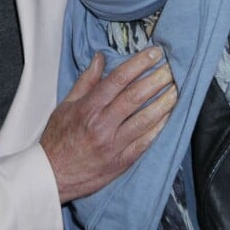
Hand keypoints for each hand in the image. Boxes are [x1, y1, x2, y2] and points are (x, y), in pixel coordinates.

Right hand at [40, 47, 175, 203]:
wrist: (52, 176)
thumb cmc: (58, 139)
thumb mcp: (65, 105)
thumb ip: (86, 81)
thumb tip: (100, 58)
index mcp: (88, 108)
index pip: (118, 79)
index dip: (139, 63)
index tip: (154, 53)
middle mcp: (102, 125)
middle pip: (135, 97)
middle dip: (156, 79)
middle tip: (172, 68)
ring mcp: (113, 145)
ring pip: (144, 120)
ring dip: (163, 103)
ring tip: (177, 90)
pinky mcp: (121, 162)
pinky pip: (144, 143)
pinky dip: (158, 129)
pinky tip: (169, 117)